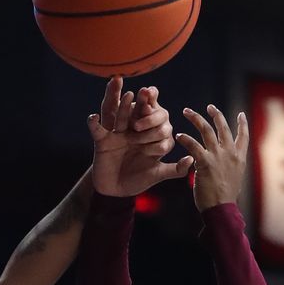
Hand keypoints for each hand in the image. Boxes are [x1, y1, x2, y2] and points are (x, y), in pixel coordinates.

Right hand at [89, 77, 193, 197]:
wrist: (115, 190)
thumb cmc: (137, 179)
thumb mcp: (157, 174)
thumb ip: (174, 169)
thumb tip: (191, 159)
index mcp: (148, 137)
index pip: (155, 125)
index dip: (157, 123)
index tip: (159, 122)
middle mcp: (133, 132)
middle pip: (138, 114)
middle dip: (143, 108)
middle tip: (143, 105)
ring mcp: (117, 134)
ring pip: (119, 116)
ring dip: (124, 105)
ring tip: (128, 95)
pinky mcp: (102, 141)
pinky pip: (97, 129)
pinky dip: (93, 123)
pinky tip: (93, 117)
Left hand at [175, 105, 248, 212]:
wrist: (221, 209)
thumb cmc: (225, 199)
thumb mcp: (234, 180)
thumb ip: (230, 168)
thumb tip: (224, 165)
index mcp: (239, 158)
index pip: (243, 136)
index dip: (242, 124)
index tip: (241, 114)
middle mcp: (230, 154)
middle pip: (223, 127)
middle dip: (216, 114)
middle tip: (209, 107)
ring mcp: (218, 157)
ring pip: (206, 130)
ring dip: (196, 118)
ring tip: (187, 112)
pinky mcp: (205, 163)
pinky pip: (193, 146)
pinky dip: (185, 139)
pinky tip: (179, 136)